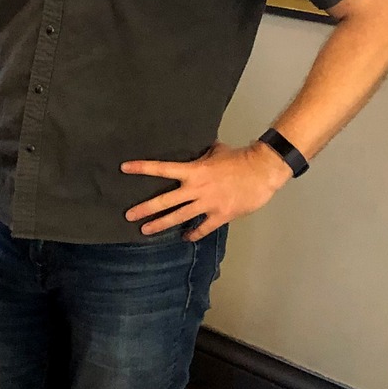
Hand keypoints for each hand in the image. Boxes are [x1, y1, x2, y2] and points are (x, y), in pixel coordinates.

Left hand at [122, 140, 292, 240]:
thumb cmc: (240, 158)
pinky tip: (185, 238)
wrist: (263, 171)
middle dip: (145, 209)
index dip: (142, 168)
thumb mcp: (216, 151)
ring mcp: (207, 204)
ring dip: (161, 224)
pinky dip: (193, 234)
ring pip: (179, 217)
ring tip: (145, 230)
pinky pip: (203, 228)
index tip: (125, 168)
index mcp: (193, 171)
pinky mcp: (220, 216)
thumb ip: (201, 155)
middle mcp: (196, 189)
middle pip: (165, 201)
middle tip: (128, 216)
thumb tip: (194, 150)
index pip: (162, 168)